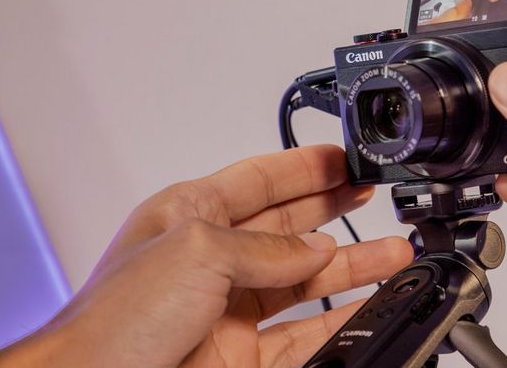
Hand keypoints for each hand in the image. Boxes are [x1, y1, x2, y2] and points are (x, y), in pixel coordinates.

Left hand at [0, 145, 412, 366]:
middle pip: (288, 226)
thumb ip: (265, 248)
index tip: (341, 158)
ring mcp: (229, 309)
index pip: (260, 181)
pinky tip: (367, 304)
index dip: (303, 167)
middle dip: (332, 207)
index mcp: (191, 216)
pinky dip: (340, 319)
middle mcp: (212, 259)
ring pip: (304, 280)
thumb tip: (315, 249)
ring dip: (351, 265)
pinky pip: (305, 333)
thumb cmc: (113, 321)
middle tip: (371, 192)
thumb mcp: (197, 253)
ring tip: (393, 252)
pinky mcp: (242, 355)